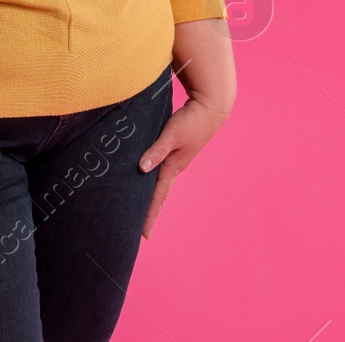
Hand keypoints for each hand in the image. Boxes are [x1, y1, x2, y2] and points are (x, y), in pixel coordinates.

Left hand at [137, 96, 229, 239]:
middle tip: (135, 227)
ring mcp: (175, 160)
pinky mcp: (175, 150)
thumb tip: (141, 168)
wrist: (210, 109)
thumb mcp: (172, 135)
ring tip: (136, 206)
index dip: (150, 215)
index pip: (158, 197)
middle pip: (157, 194)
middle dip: (148, 210)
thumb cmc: (191, 121)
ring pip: (157, 181)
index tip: (144, 235)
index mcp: (173, 168)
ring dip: (148, 194)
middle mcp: (174, 167)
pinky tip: (143, 175)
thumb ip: (157, 150)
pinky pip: (159, 167)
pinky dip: (150, 176)